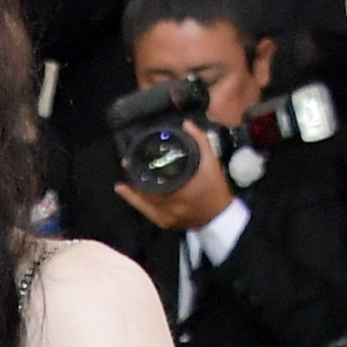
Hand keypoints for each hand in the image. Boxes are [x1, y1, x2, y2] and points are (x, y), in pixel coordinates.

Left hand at [113, 122, 235, 230]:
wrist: (223, 216)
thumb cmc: (217, 189)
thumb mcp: (212, 163)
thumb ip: (201, 142)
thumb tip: (187, 123)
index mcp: (181, 191)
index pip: (154, 181)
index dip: (140, 169)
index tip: (129, 160)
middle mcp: (172, 205)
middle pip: (146, 191)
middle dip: (135, 177)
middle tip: (127, 164)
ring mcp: (168, 216)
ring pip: (143, 203)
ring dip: (132, 191)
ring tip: (123, 180)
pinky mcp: (166, 222)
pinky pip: (146, 213)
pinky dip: (134, 202)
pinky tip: (124, 192)